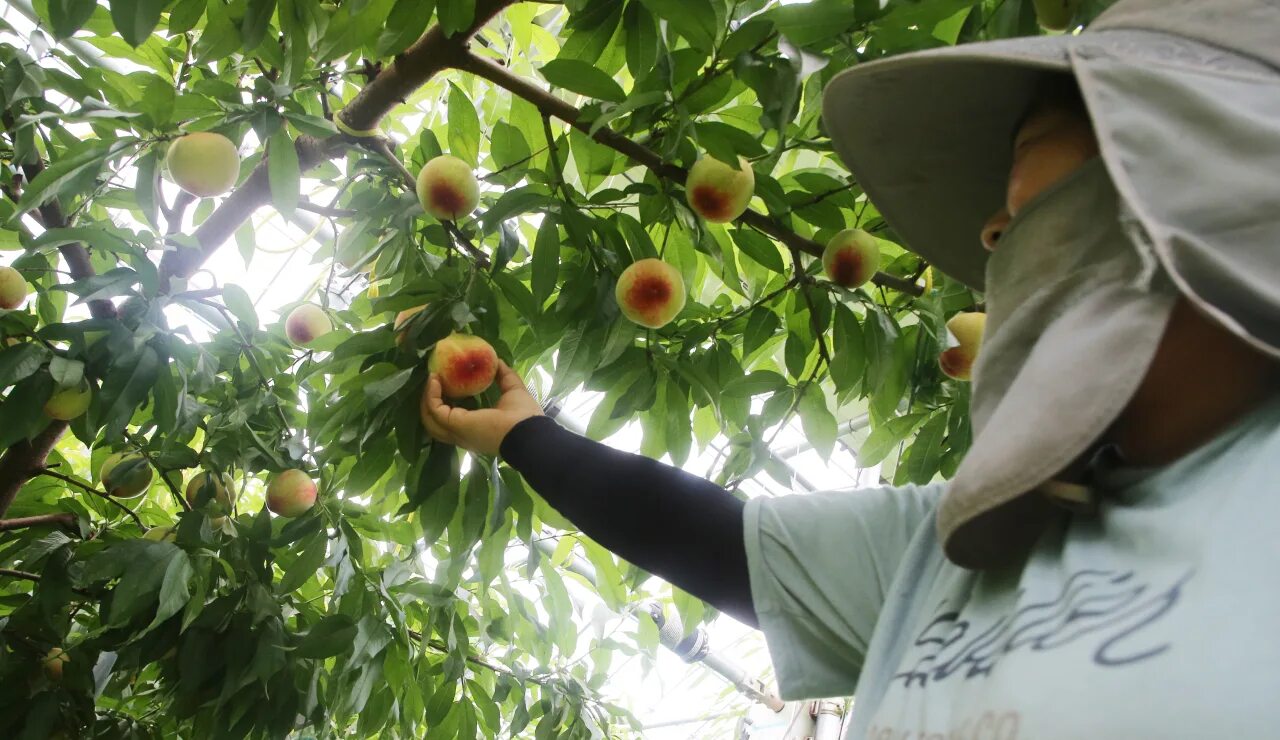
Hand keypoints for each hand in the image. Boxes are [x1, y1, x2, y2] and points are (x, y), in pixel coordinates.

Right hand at [421, 361, 543, 455]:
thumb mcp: (513, 390)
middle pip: (435, 422)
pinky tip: (435, 379)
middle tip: (435, 380)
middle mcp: (462, 434)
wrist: (528, 431)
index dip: (446, 402)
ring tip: (432, 378)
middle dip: (430, 402)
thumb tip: (497, 360)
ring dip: (427, 398)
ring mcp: (456, 431)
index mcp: (476, 429)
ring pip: (429, 418)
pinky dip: (431, 394)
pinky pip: (435, 409)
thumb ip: (504, 376)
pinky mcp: (455, 423)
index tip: (446, 383)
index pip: (452, 420)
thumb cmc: (523, 416)